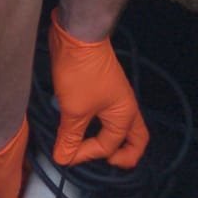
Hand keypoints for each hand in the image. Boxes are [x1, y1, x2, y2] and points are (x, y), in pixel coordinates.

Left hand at [49, 9, 148, 168]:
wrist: (77, 35)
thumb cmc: (80, 74)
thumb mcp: (74, 109)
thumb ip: (70, 137)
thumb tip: (63, 159)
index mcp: (125, 115)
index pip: (108, 146)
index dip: (85, 154)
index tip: (64, 154)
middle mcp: (126, 107)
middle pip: (134, 140)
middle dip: (122, 155)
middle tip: (104, 163)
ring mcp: (115, 96)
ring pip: (119, 127)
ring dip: (108, 140)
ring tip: (89, 149)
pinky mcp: (101, 88)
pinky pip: (105, 114)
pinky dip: (96, 125)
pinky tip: (80, 127)